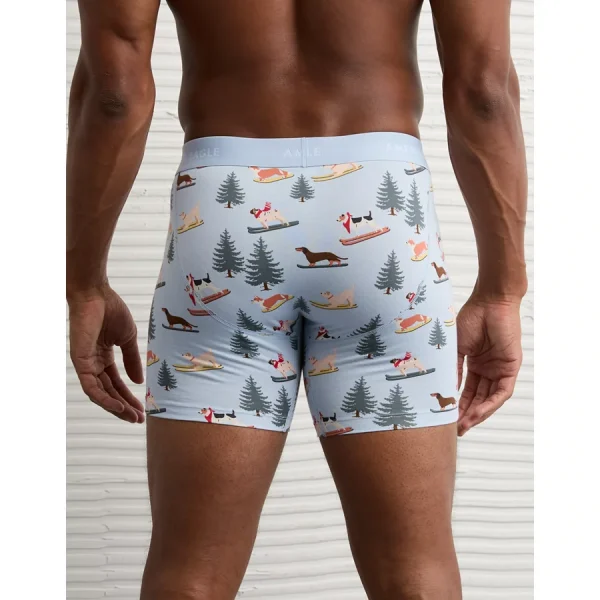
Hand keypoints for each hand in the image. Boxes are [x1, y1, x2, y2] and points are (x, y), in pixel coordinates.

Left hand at [68, 285, 144, 422]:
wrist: (96, 294)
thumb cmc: (111, 310)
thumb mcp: (128, 339)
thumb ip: (132, 360)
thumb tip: (139, 381)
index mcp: (104, 357)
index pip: (116, 384)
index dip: (129, 397)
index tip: (142, 409)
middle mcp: (93, 363)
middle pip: (109, 392)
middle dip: (124, 407)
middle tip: (139, 419)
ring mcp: (85, 363)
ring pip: (100, 393)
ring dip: (115, 407)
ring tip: (131, 416)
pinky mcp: (80, 361)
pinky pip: (91, 386)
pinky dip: (104, 398)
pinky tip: (117, 406)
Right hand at [456, 296, 522, 435]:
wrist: (489, 302)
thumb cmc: (471, 318)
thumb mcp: (456, 348)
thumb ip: (453, 369)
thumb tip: (446, 391)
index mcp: (475, 363)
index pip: (467, 390)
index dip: (457, 405)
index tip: (446, 418)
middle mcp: (488, 368)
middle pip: (478, 398)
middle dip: (467, 415)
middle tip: (455, 429)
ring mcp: (500, 369)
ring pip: (490, 399)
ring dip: (478, 414)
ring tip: (464, 425)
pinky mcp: (511, 367)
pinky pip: (501, 392)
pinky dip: (490, 404)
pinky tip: (477, 413)